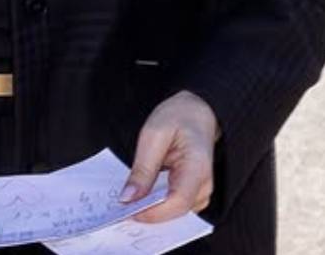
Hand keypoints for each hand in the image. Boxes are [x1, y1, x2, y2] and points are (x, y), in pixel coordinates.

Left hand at [123, 90, 218, 223]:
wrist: (196, 111)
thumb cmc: (179, 117)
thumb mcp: (153, 134)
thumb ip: (142, 168)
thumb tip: (128, 198)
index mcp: (197, 167)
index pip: (178, 201)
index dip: (152, 212)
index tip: (127, 209)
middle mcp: (204, 184)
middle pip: (176, 212)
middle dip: (147, 213)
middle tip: (120, 207)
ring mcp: (201, 191)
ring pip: (174, 214)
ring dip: (151, 210)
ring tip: (129, 199)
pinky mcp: (193, 193)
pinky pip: (173, 207)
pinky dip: (156, 205)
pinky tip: (141, 196)